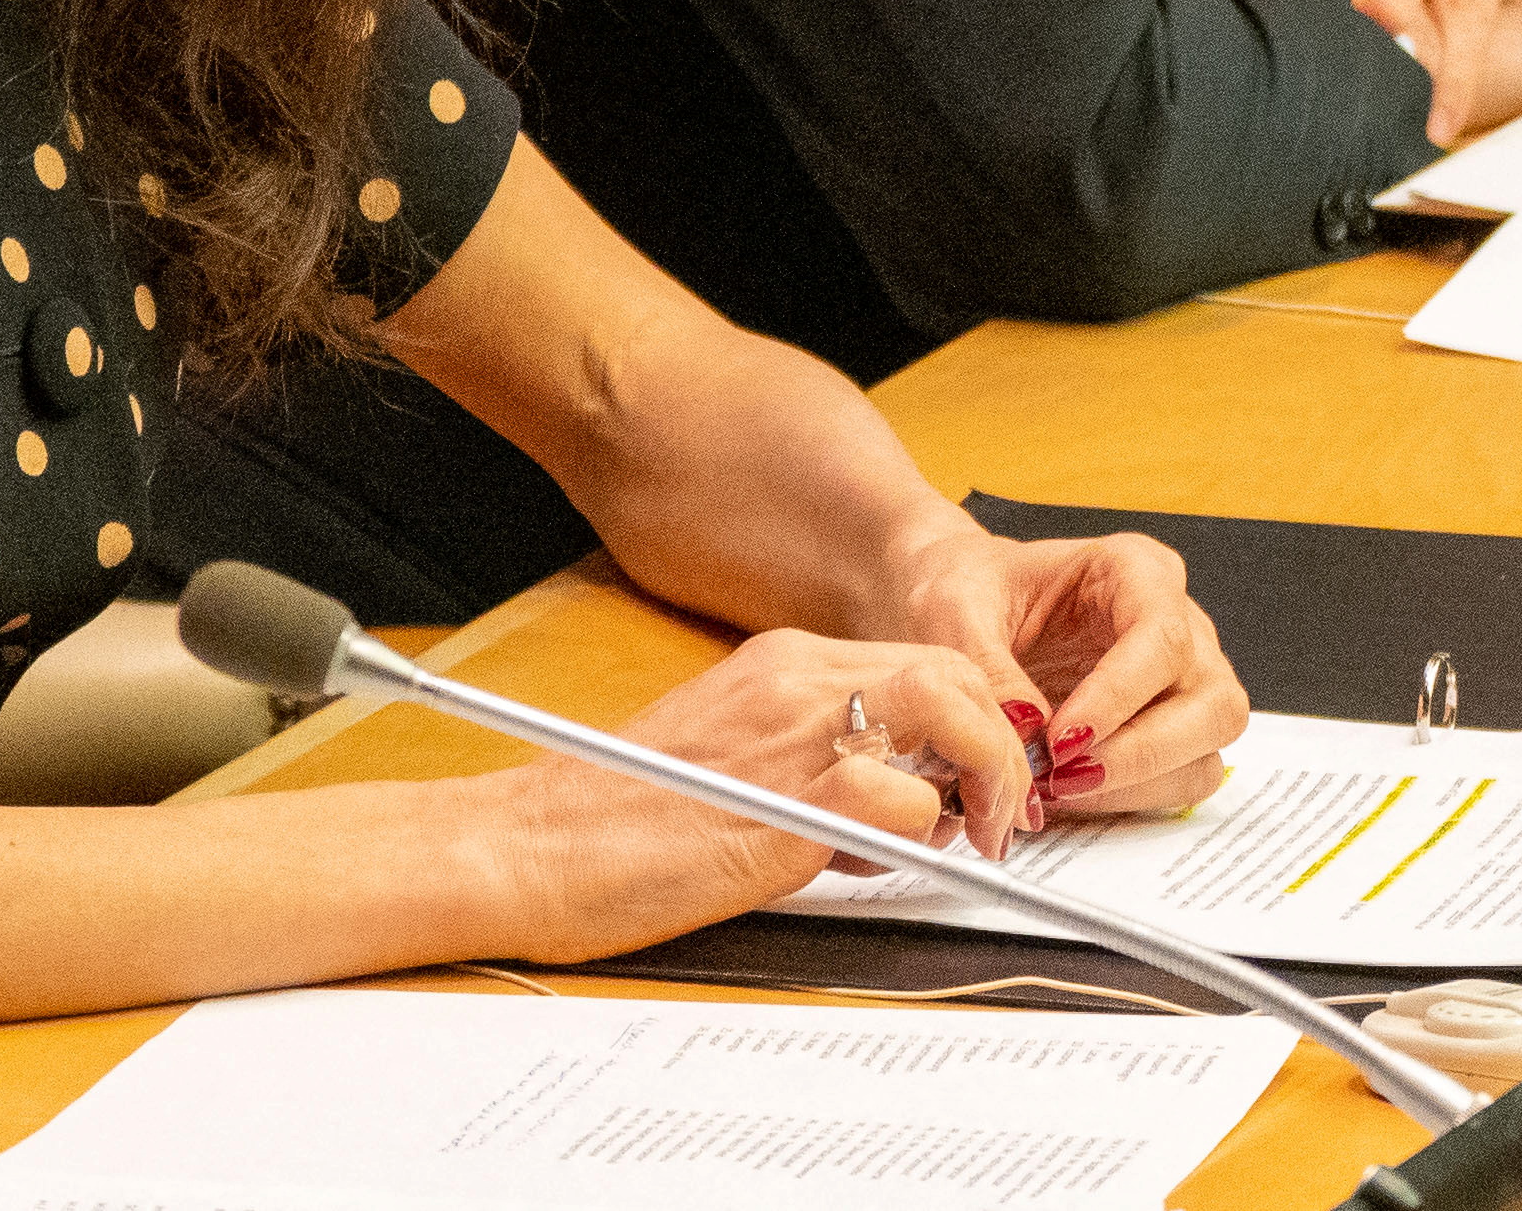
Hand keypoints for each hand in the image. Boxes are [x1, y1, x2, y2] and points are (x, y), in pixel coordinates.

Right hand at [475, 627, 1018, 954]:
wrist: (525, 849)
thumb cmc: (609, 821)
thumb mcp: (729, 764)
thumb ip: (807, 762)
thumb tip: (891, 803)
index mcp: (777, 664)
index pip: (921, 659)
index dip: (971, 716)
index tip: (979, 773)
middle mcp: (792, 678)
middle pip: (951, 670)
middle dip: (996, 738)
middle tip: (996, 812)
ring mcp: (790, 732)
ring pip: (947, 708)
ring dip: (980, 773)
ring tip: (975, 834)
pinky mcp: (784, 800)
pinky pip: (899, 794)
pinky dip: (917, 830)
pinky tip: (887, 862)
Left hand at [873, 521, 1250, 821]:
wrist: (965, 607)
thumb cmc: (970, 590)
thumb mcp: (956, 611)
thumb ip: (989, 671)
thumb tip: (1027, 733)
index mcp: (1136, 570)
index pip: (1163, 636)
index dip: (1119, 697)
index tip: (1060, 740)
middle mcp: (1178, 622)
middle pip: (1213, 699)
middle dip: (1141, 752)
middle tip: (1063, 777)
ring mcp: (1184, 678)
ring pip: (1208, 746)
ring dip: (1139, 782)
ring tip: (1058, 788)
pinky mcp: (1172, 727)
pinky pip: (1183, 776)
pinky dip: (1133, 797)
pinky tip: (1071, 792)